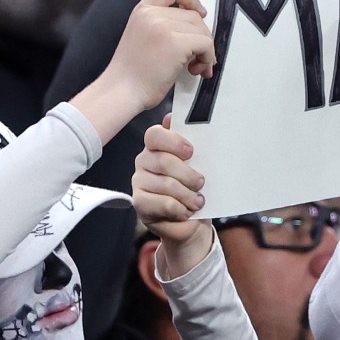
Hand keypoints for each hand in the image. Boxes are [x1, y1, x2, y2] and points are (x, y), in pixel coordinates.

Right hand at [74, 0, 215, 140]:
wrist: (120, 92)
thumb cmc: (133, 74)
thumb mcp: (142, 36)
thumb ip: (162, 24)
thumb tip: (197, 25)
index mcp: (143, 10)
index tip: (198, 13)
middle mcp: (152, 14)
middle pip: (194, 15)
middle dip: (201, 37)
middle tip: (197, 58)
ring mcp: (163, 27)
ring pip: (202, 30)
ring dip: (205, 51)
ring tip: (194, 67)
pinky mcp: (176, 43)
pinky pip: (206, 44)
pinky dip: (207, 58)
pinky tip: (195, 70)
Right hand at [134, 116, 215, 277]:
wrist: (192, 219)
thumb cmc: (194, 187)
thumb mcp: (199, 164)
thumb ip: (194, 143)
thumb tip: (177, 120)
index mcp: (157, 145)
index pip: (155, 134)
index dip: (173, 141)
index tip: (191, 151)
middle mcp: (145, 160)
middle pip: (163, 161)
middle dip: (188, 175)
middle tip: (201, 183)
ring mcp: (139, 181)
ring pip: (166, 184)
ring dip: (187, 195)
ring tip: (197, 201)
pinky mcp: (139, 202)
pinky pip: (163, 203)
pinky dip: (180, 209)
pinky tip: (186, 211)